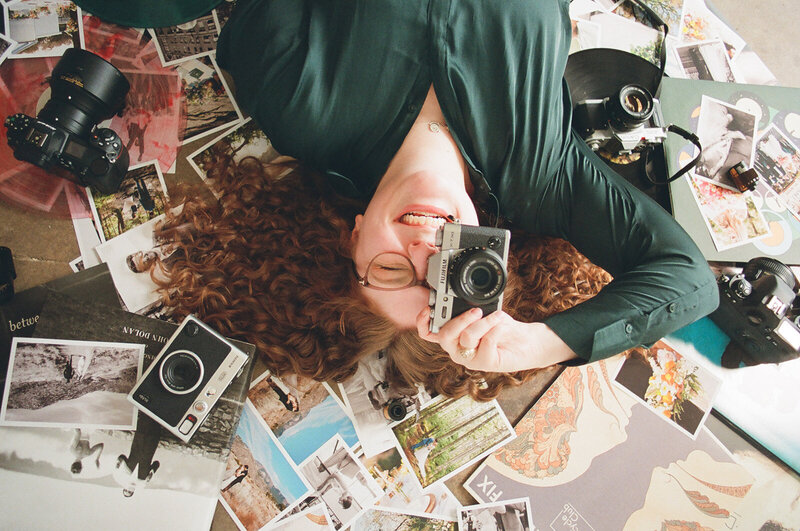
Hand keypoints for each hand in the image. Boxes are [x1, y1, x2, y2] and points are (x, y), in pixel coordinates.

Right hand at [416, 308, 576, 371]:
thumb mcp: (483, 313)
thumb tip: (466, 305)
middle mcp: (457, 349)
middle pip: (444, 336)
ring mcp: (469, 359)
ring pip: (467, 338)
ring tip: (496, 316)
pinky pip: (486, 343)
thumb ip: (470, 311)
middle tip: (476, 311)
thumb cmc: (501, 327)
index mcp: (452, 336)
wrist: (526, 341)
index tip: (429, 309)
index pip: (428, 334)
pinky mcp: (485, 364)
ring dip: (483, 323)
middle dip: (459, 320)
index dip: (423, 323)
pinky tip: (501, 324)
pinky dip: (495, 329)